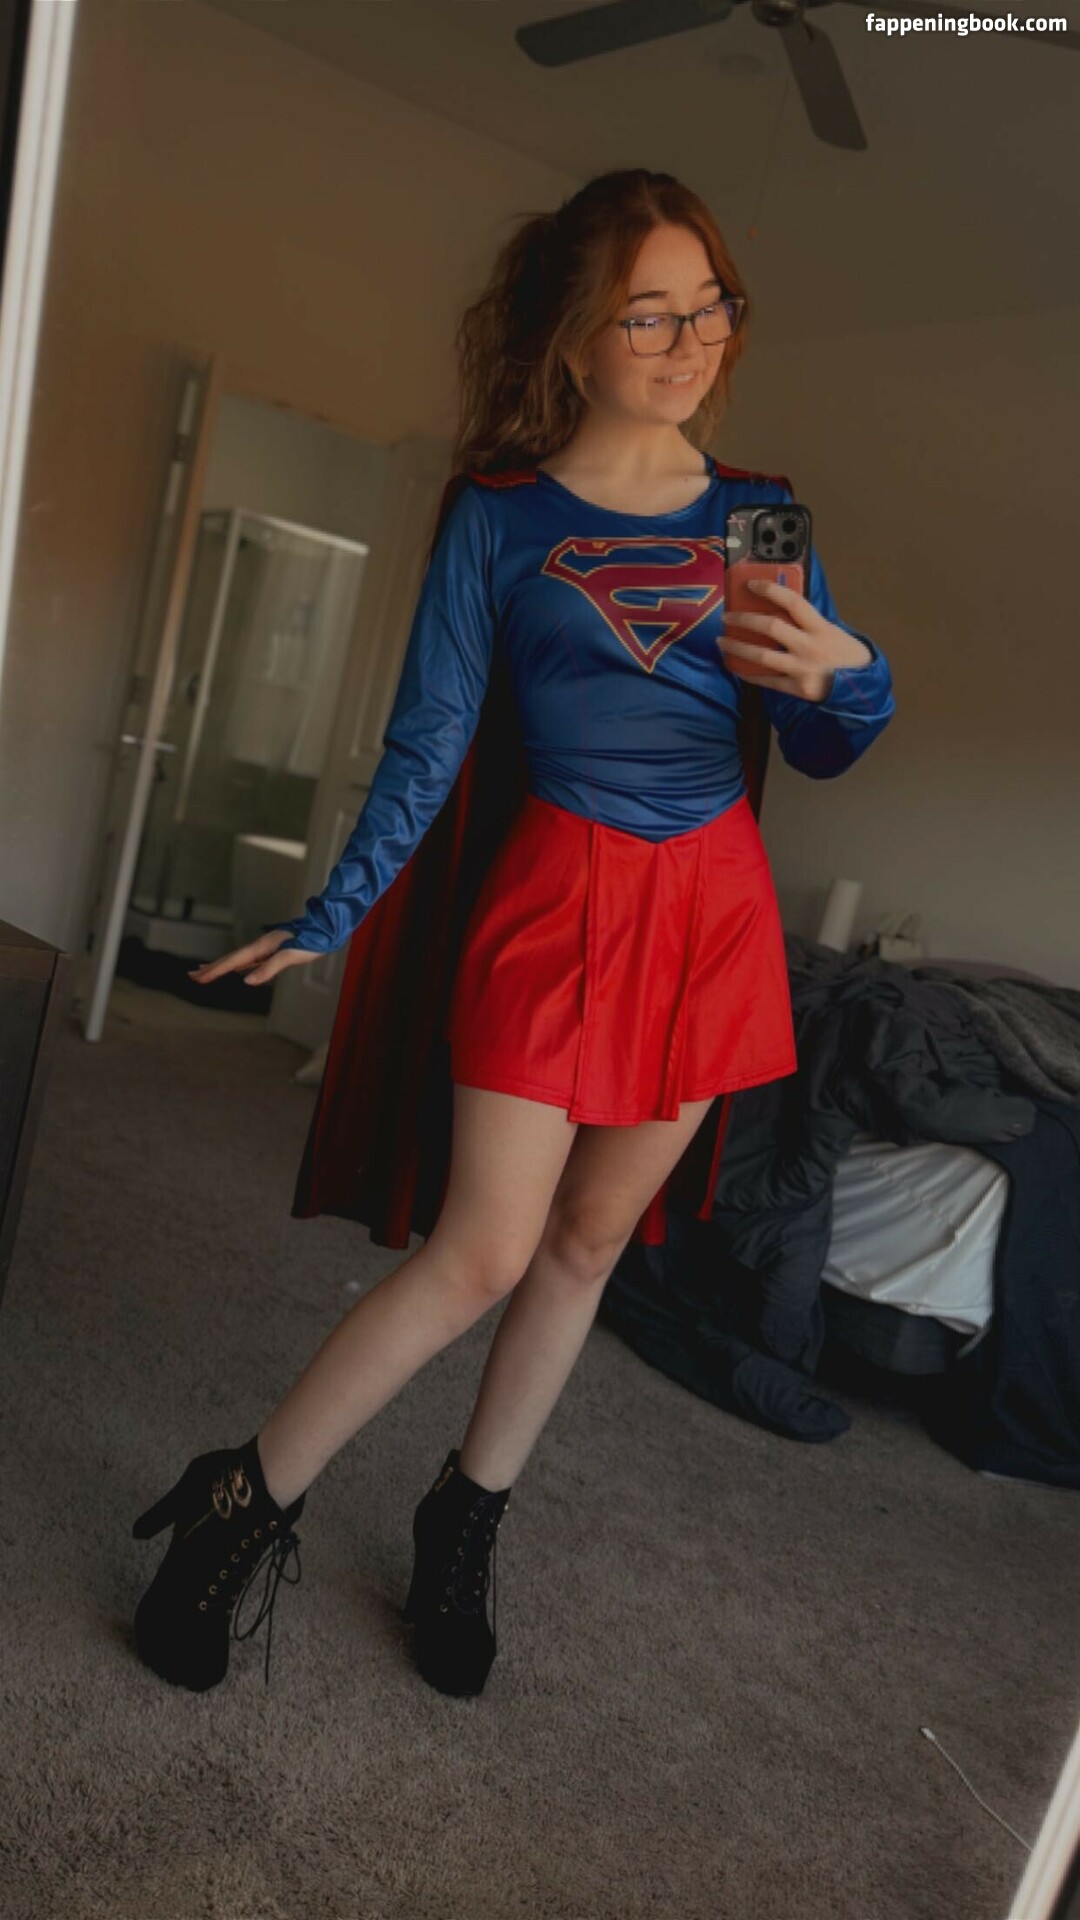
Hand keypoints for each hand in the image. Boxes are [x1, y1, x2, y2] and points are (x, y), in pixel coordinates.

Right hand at [188, 927, 320, 987]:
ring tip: (205, 972)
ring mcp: (265, 949)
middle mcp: (260, 947)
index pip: (233, 962)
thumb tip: (247, 982)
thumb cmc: (311, 941)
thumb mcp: (291, 956)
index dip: (215, 970)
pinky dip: (236, 965)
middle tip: (192, 976)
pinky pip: (248, 961)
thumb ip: (269, 969)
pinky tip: (236, 970)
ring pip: (237, 960)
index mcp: (262, 947)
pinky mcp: (272, 952)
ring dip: (220, 966)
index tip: (198, 977)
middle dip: (211, 968)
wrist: (326, 929)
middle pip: (230, 959)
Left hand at [720, 578, 871, 701]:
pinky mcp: (797, 689)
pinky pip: (766, 680)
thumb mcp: (832, 631)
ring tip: (722, 641)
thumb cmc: (846, 655)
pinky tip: (736, 666)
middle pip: (770, 628)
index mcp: (820, 627)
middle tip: (727, 616)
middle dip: (744, 619)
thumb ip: (808, 622)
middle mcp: (810, 647)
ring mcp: (802, 669)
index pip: (792, 602)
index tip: (750, 584)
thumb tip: (778, 608)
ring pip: (761, 656)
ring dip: (737, 647)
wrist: (862, 688)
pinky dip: (748, 673)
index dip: (770, 589)